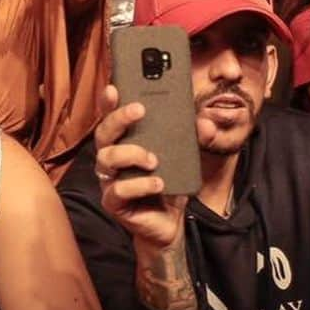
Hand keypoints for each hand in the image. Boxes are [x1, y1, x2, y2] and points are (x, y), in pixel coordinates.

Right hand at [93, 86, 186, 249]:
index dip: (108, 102)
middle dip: (119, 118)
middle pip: (103, 133)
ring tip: (154, 159)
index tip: (114, 87)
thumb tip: (206, 123)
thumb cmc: (170, 183)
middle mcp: (112, 158)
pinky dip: (139, 184)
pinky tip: (158, 183)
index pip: (110, 117)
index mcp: (124, 142)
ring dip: (131, 154)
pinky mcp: (114, 203)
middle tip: (139, 110)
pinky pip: (118, 190)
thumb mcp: (184, 157)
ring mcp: (110, 180)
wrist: (170, 221)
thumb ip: (193, 138)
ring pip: (106, 159)